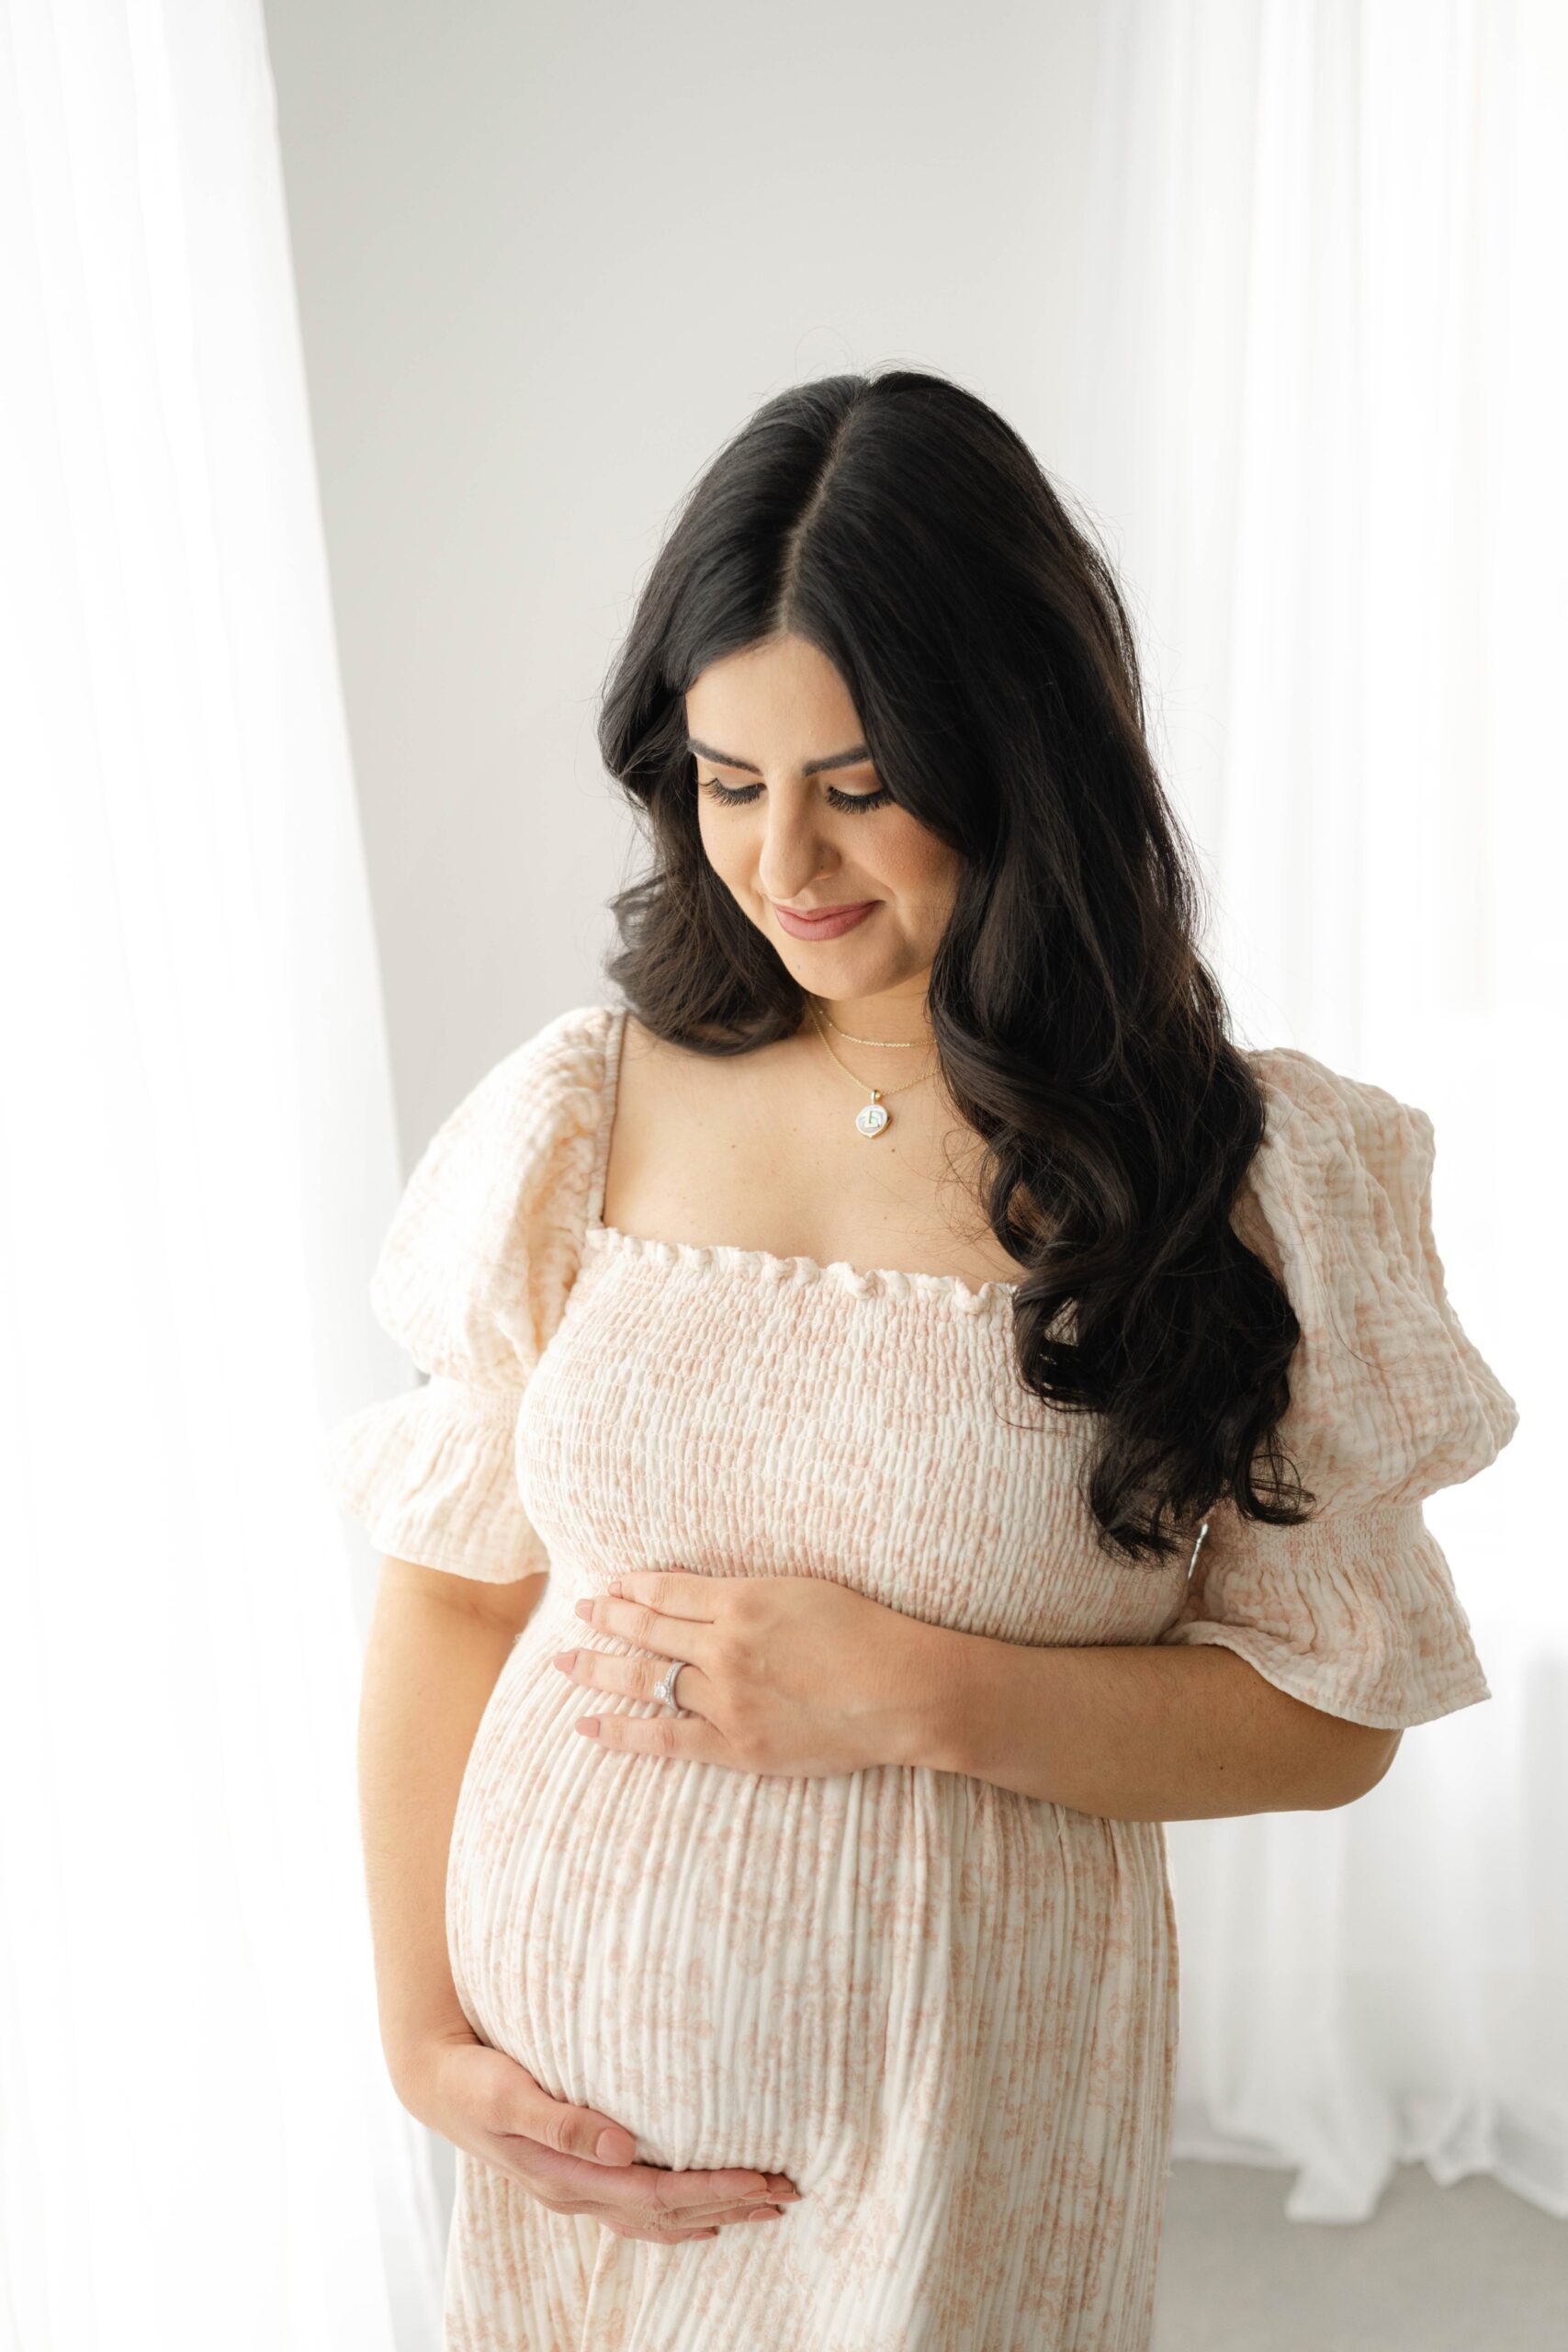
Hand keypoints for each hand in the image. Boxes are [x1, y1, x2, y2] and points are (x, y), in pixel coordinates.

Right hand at [395, 2029, 800, 2243]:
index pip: (659, 2195)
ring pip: (658, 2217)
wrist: (436, 2083)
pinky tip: (700, 2215)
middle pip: (669, 2213)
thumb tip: (623, 2146)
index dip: (715, 2190)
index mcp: (568, 2178)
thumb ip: (562, 2121)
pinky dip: (677, 2215)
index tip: (765, 2180)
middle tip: (790, 2192)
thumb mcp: (508, 2093)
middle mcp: (579, 2193)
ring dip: (714, 2211)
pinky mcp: (576, 2174)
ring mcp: (577, 2190)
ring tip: (764, 2206)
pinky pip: (637, 2209)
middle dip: (731, 2203)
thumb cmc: (474, 2079)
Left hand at [556, 1570, 936, 1776]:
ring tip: (565, 1661)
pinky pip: (664, 1737)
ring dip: (601, 1667)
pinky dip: (622, 1731)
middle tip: (578, 1610)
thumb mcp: (802, 1590)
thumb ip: (748, 1595)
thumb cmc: (865, 1632)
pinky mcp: (737, 1745)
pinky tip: (587, 1725)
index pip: (667, 1590)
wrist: (903, 1691)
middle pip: (648, 1629)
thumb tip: (704, 1596)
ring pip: (647, 1679)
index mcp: (743, 1600)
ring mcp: (727, 1697)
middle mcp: (725, 1646)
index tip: (609, 1585)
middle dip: (607, 1617)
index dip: (632, 1587)